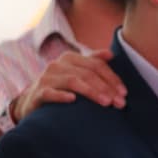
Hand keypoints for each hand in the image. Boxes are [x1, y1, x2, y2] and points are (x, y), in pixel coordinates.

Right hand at [10, 50, 125, 123]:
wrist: (33, 102)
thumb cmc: (60, 88)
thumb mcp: (76, 73)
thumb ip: (92, 63)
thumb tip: (110, 54)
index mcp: (70, 58)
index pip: (96, 65)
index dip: (112, 78)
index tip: (124, 93)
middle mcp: (58, 64)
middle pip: (87, 73)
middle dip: (106, 88)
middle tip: (119, 103)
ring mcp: (47, 78)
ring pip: (73, 82)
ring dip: (92, 92)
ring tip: (106, 103)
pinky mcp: (38, 92)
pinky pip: (51, 93)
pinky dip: (62, 96)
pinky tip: (73, 100)